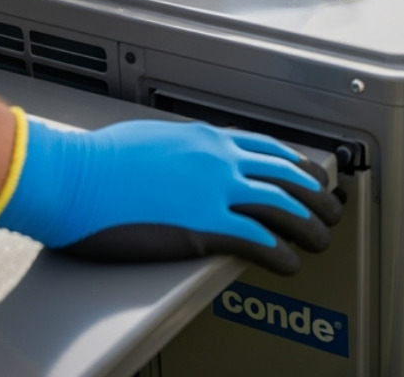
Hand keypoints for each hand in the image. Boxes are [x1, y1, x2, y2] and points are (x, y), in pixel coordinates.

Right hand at [0, 113, 342, 272]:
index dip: (296, 165)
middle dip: (316, 194)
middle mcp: (219, 160)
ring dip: (309, 224)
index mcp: (205, 139)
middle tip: (331, 207)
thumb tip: (185, 161)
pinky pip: (258, 241)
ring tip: (322, 238)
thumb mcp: (149, 141)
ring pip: (283, 206)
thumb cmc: (96, 162)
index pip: (268, 149)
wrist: (72, 178)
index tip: (311, 175)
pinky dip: (281, 254)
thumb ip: (178, 151)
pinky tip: (289, 263)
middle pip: (286, 175)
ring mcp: (214, 192)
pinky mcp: (203, 227)